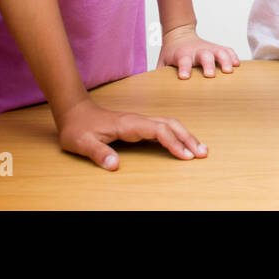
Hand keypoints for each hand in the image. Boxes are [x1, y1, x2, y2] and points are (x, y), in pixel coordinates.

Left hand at [53, 97, 206, 169]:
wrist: (74, 112)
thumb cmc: (78, 128)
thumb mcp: (82, 143)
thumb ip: (98, 153)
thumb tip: (115, 165)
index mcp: (129, 124)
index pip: (158, 131)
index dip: (173, 143)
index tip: (185, 156)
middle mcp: (138, 120)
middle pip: (170, 125)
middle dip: (188, 138)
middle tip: (203, 153)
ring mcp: (140, 121)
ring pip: (169, 124)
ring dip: (186, 135)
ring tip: (200, 149)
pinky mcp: (139, 125)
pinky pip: (163, 128)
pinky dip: (177, 135)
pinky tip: (182, 144)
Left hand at [156, 23, 239, 78]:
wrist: (179, 33)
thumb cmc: (170, 53)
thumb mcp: (161, 63)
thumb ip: (158, 76)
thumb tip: (149, 95)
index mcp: (181, 54)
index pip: (182, 60)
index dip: (184, 68)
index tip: (185, 77)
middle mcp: (196, 50)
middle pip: (204, 56)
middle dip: (207, 65)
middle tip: (210, 76)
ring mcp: (208, 48)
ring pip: (219, 52)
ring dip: (225, 60)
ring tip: (230, 71)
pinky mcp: (216, 48)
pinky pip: (227, 50)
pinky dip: (233, 56)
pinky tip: (238, 65)